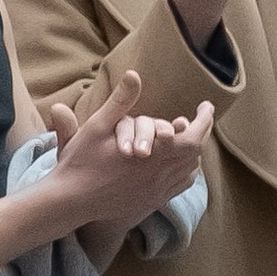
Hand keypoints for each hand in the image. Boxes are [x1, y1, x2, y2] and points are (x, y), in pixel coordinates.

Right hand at [43, 73, 214, 230]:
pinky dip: (186, 171)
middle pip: (195, 154)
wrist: (70, 201)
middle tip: (200, 119)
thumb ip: (120, 101)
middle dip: (201, 133)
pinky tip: (179, 164)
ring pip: (190, 170)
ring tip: (190, 137)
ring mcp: (157, 191)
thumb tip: (134, 74)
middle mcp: (159, 174)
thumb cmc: (81, 162)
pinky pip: (179, 186)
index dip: (204, 120)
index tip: (205, 106)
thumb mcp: (97, 126)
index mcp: (152, 155)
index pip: (193, 137)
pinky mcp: (151, 201)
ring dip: (194, 152)